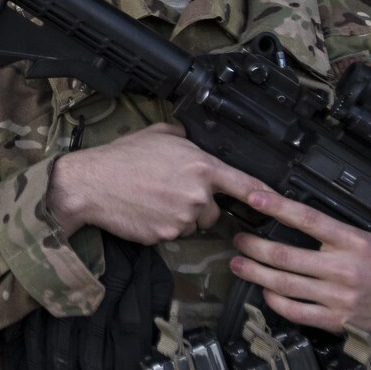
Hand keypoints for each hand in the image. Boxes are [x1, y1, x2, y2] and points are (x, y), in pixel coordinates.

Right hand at [47, 123, 267, 244]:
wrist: (91, 184)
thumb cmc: (121, 157)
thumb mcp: (159, 134)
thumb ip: (186, 139)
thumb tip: (193, 142)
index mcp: (201, 166)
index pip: (244, 184)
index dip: (265, 195)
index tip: (280, 203)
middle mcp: (197, 193)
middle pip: (214, 210)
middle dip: (198, 205)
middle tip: (170, 192)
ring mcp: (183, 217)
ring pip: (193, 224)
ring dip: (181, 217)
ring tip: (154, 200)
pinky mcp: (166, 235)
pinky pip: (174, 235)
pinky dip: (163, 226)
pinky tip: (145, 211)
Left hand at [228, 189, 370, 339]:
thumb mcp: (366, 238)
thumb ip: (333, 231)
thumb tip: (292, 216)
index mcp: (352, 241)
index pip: (309, 219)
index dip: (278, 207)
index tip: (255, 199)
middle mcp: (343, 268)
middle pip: (286, 256)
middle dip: (255, 246)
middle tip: (239, 240)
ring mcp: (338, 297)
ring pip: (284, 284)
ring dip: (255, 273)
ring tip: (239, 264)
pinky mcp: (335, 320)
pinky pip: (295, 311)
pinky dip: (274, 301)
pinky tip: (265, 292)